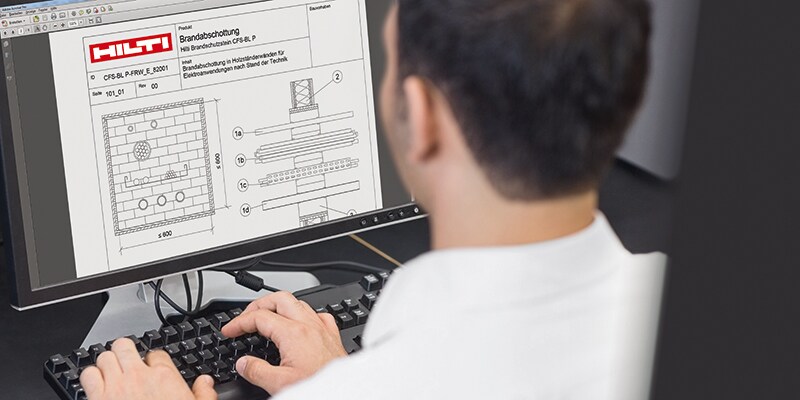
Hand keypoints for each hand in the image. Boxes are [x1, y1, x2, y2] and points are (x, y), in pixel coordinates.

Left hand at [80, 338, 216, 399]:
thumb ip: (203, 394)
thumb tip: (205, 382)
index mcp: (164, 377)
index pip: (156, 354)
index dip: (153, 362)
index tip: (152, 370)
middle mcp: (138, 376)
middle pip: (124, 345)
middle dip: (125, 353)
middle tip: (127, 363)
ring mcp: (116, 386)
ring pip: (104, 357)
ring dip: (107, 364)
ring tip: (111, 374)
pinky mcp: (98, 398)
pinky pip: (87, 376)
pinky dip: (91, 379)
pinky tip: (97, 386)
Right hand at [222, 291, 346, 394]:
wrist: (344, 392)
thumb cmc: (318, 386)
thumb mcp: (280, 384)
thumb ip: (257, 371)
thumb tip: (243, 363)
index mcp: (294, 333)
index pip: (259, 317)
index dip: (239, 322)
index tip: (229, 331)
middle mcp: (309, 325)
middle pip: (279, 298)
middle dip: (258, 305)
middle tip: (245, 319)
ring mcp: (322, 328)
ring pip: (298, 303)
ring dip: (279, 307)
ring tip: (266, 318)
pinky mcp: (332, 335)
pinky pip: (316, 314)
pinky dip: (302, 315)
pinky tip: (298, 324)